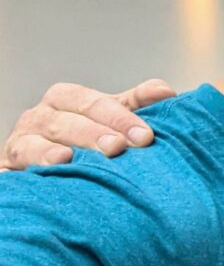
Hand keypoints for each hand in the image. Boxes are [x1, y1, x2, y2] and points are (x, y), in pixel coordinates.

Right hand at [0, 79, 176, 170]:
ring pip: (34, 144)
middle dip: (94, 134)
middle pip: (66, 122)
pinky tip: (48, 173)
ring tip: (72, 159)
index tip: (146, 136)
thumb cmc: (84, 140)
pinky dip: (30, 170)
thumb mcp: (109, 118)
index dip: (119, 117)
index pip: (92, 103)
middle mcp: (39, 118)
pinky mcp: (7, 170)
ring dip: (54, 152)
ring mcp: (20, 144)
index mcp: (65, 100)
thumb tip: (166, 92)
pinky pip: (14, 170)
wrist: (45, 171)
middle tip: (119, 148)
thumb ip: (135, 104)